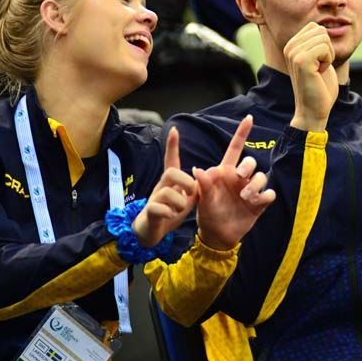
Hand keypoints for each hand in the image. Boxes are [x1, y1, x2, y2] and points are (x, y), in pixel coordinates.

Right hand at [132, 127, 197, 247]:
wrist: (152, 231)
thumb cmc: (171, 210)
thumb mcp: (188, 197)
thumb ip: (197, 187)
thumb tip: (211, 174)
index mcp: (172, 182)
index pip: (171, 160)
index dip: (172, 145)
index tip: (174, 129)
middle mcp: (161, 187)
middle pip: (170, 172)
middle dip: (185, 181)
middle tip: (192, 193)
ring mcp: (154, 199)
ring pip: (166, 192)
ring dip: (179, 202)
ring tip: (181, 210)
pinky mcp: (150, 213)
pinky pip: (158, 208)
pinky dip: (168, 213)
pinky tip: (172, 216)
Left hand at [193, 115, 275, 250]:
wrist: (218, 235)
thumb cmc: (207, 214)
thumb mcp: (202, 200)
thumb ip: (203, 185)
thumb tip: (197, 169)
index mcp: (225, 172)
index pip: (235, 148)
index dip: (242, 133)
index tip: (248, 118)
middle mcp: (240, 178)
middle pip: (250, 162)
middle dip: (247, 166)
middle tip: (240, 177)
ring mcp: (251, 190)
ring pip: (262, 176)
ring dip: (255, 184)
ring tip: (245, 196)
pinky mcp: (260, 203)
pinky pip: (269, 193)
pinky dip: (265, 196)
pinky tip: (256, 203)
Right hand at [284, 22, 338, 131]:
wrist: (313, 110)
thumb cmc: (320, 87)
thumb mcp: (318, 59)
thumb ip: (317, 43)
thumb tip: (321, 28)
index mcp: (291, 45)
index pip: (315, 27)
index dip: (324, 45)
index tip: (318, 62)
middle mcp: (289, 47)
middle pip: (320, 31)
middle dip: (328, 49)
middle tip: (319, 67)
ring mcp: (293, 53)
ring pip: (324, 38)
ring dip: (328, 56)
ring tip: (318, 71)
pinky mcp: (301, 60)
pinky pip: (325, 47)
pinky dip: (328, 60)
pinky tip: (319, 73)